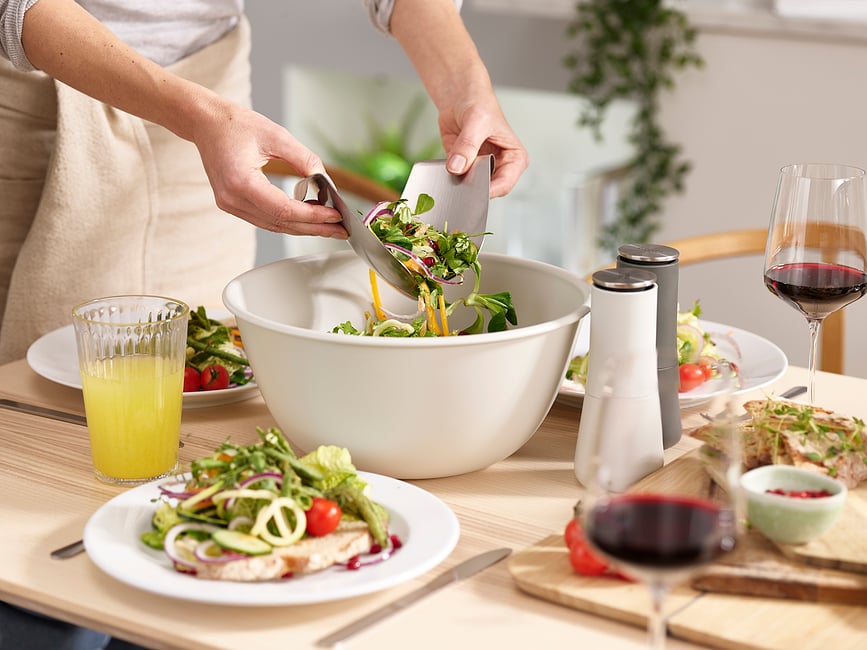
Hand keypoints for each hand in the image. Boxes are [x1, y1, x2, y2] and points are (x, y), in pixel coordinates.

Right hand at [190, 99, 347, 237]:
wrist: (206, 123)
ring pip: (274, 225)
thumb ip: (304, 159)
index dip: (312, 216)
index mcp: (240, 181)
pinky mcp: (232, 204)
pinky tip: (307, 218)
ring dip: (303, 227)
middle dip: (314, 228)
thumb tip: (326, 180)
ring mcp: (230, 205)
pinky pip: (265, 219)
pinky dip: (288, 221)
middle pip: (280, 223)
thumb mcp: (276, 135)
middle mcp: (232, 199)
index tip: (334, 216)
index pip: (284, 209)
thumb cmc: (235, 125)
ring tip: (329, 227)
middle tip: (340, 230)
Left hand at [437, 87, 527, 197]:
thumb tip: (457, 166)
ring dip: (460, 184)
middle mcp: (500, 167)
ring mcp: (481, 169)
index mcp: (515, 158)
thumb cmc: (479, 104)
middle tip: (461, 178)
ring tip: (454, 170)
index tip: (473, 189)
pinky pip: (457, 181)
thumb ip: (467, 145)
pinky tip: (446, 168)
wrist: (460, 98)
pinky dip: (450, 178)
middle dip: (473, 187)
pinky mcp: (465, 169)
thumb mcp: (476, 121)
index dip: (489, 190)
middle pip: (488, 190)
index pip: (505, 184)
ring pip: (472, 189)